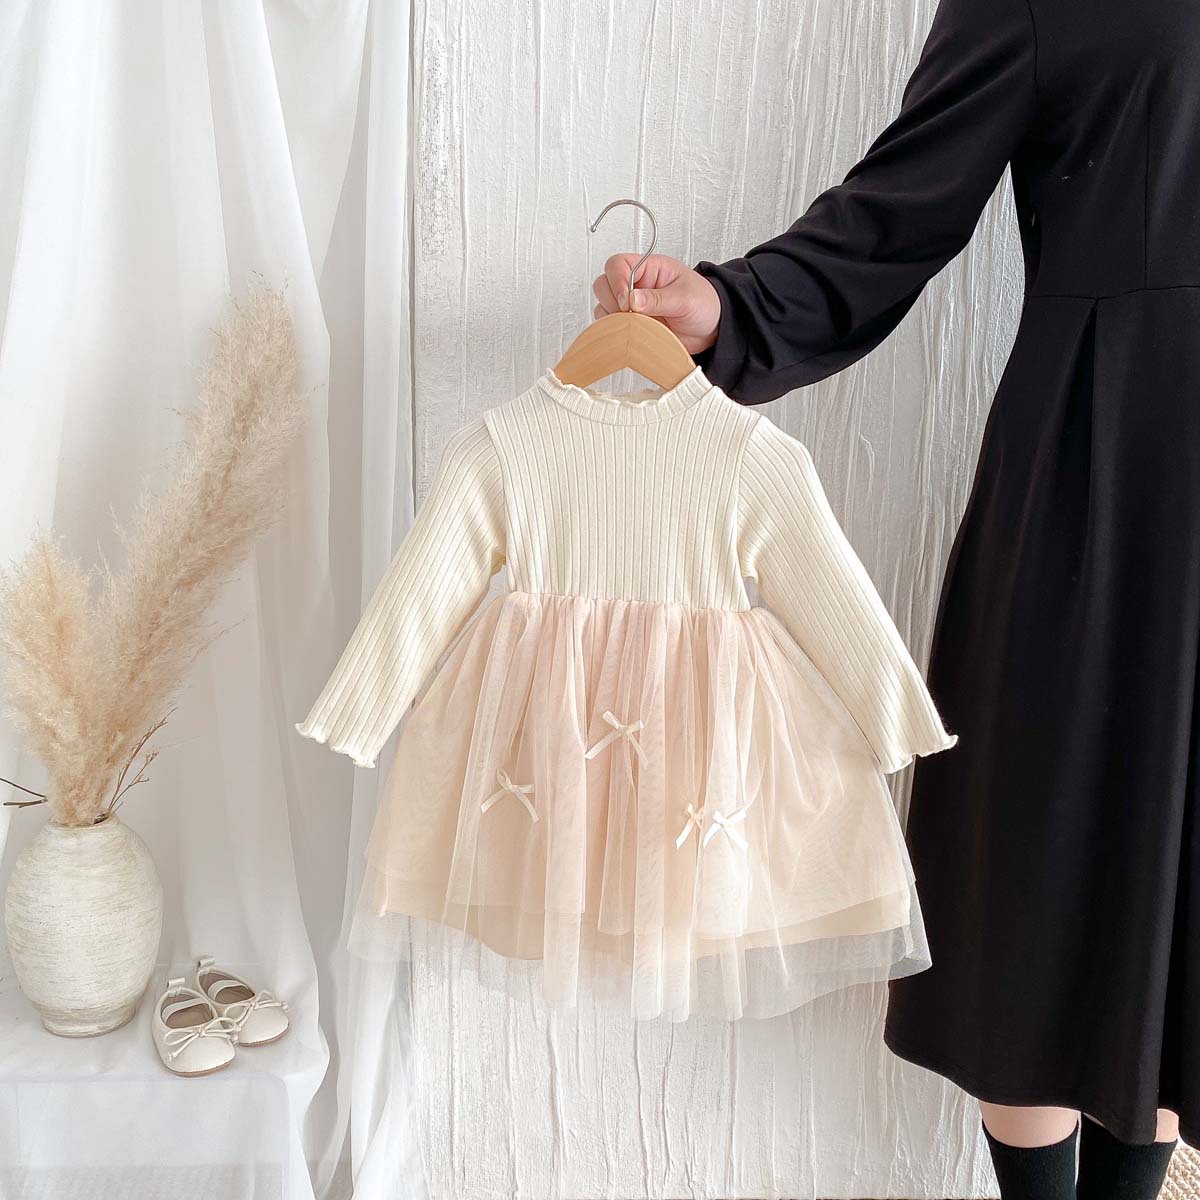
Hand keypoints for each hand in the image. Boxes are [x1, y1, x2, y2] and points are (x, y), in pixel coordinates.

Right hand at [592, 254, 720, 354]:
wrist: (712, 328)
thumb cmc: (704, 304)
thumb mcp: (686, 298)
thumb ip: (659, 299)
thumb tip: (632, 299)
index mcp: (649, 268)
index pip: (617, 264)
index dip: (616, 281)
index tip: (627, 302)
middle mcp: (636, 285)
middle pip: (604, 284)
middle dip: (612, 301)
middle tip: (631, 315)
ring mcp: (631, 305)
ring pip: (604, 307)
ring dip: (614, 319)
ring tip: (637, 326)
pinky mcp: (631, 324)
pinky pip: (612, 326)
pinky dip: (616, 332)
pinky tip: (632, 334)